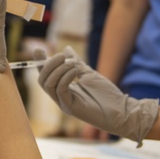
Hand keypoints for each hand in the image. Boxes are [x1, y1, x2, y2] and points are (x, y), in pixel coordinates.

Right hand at [38, 47, 158, 145]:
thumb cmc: (107, 94)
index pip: (45, 76)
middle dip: (48, 64)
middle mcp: (60, 97)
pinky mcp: (70, 108)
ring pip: (48, 85)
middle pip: (43, 80)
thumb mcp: (89, 73)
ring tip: (71, 63)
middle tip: (61, 55)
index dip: (40, 63)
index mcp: (63, 89)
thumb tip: (66, 48)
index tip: (39, 50)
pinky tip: (76, 71)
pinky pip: (60, 90)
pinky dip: (65, 77)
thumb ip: (76, 63)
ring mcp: (64, 103)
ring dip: (57, 69)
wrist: (120, 110)